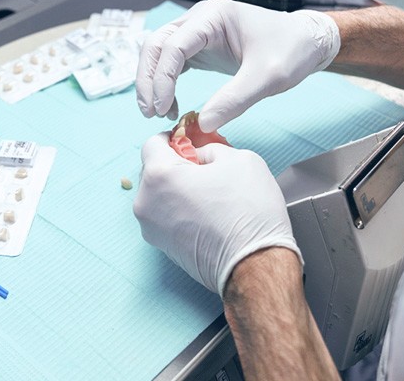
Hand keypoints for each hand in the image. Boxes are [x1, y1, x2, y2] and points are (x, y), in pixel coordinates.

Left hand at [134, 132, 301, 295]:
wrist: (256, 267)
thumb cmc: (249, 214)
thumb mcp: (238, 158)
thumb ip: (210, 147)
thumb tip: (200, 152)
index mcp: (159, 176)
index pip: (153, 143)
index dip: (174, 136)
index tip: (191, 139)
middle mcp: (146, 204)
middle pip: (154, 170)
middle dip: (177, 163)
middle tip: (207, 166)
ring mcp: (152, 230)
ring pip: (160, 195)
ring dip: (179, 188)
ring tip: (212, 192)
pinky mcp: (164, 248)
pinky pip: (167, 217)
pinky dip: (182, 209)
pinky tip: (209, 212)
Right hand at [136, 0, 339, 132]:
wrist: (306, 43)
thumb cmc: (291, 51)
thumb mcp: (268, 77)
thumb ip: (235, 99)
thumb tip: (203, 123)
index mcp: (214, 16)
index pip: (174, 44)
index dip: (163, 78)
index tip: (163, 107)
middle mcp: (200, 19)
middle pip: (157, 45)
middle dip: (149, 79)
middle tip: (151, 113)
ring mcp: (198, 31)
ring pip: (159, 53)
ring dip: (152, 81)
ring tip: (157, 112)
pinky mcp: (200, 47)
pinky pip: (172, 62)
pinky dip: (165, 83)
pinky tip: (170, 105)